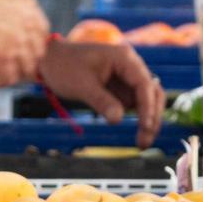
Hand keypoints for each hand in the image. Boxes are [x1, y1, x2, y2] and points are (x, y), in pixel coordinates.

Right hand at [0, 0, 48, 86]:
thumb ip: (17, 14)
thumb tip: (23, 34)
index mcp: (29, 7)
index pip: (42, 34)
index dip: (33, 45)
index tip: (25, 52)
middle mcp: (28, 25)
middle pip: (37, 54)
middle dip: (26, 62)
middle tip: (13, 68)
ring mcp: (18, 43)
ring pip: (27, 68)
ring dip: (13, 73)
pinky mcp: (4, 58)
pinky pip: (11, 77)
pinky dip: (0, 81)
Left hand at [37, 40, 164, 147]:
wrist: (50, 61)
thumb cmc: (63, 67)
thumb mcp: (81, 86)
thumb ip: (101, 101)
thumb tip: (118, 120)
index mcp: (124, 58)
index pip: (144, 84)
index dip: (147, 107)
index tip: (145, 127)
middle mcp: (130, 66)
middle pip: (152, 93)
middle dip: (152, 117)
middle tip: (145, 143)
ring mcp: (126, 77)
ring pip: (147, 100)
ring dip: (148, 120)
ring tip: (142, 143)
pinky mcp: (120, 88)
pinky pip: (135, 104)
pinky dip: (138, 119)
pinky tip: (138, 135)